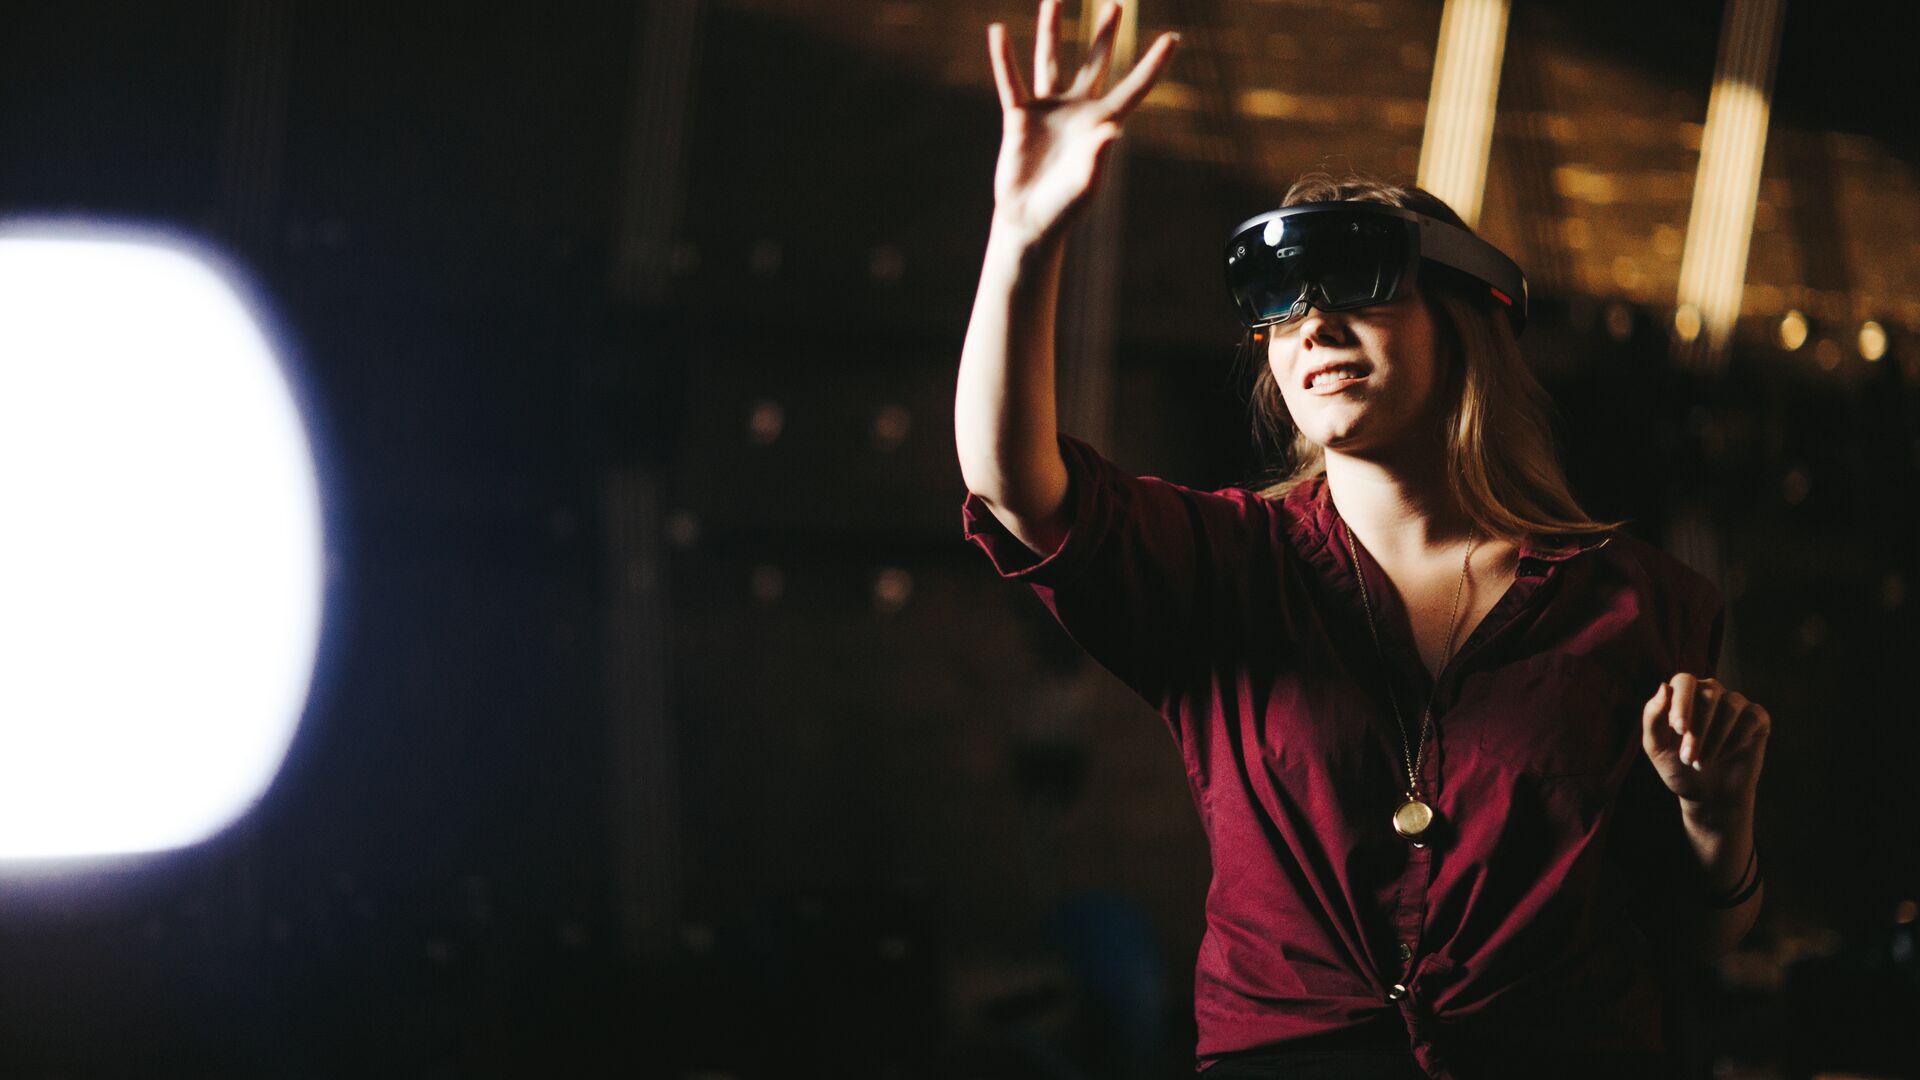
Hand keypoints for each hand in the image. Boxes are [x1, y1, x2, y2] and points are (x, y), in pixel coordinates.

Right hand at [986, 0, 1179, 245]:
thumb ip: (1098, 159)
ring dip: (1051, 31)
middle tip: (1116, 5)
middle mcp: (1077, 111)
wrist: (1028, 221)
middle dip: (1105, 35)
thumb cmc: (1063, 208)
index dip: (1153, 64)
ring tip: (1054, 0)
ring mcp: (1048, 111)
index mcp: (1103, 125)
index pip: (1133, 88)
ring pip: (1052, 62)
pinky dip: (1004, 59)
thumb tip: (1111, 133)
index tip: (1173, 38)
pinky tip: (997, 32)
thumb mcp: (1086, 186)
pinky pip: (1011, 82)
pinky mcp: (1019, 117)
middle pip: (1094, 63)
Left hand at [1641, 673, 1769, 813]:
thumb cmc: (1678, 767)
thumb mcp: (1656, 747)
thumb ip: (1652, 717)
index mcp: (1682, 693)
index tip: (1679, 729)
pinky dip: (1736, 740)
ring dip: (1715, 738)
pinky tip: (1724, 756)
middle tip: (1688, 759)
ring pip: (1730, 707)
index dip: (1681, 702)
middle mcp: (1711, 692)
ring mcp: (1735, 703)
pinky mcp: (1757, 718)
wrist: (1708, 794)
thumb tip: (1664, 686)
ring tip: (1702, 763)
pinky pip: (1751, 718)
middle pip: (1708, 693)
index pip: (1684, 681)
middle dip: (1697, 729)